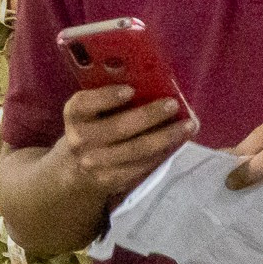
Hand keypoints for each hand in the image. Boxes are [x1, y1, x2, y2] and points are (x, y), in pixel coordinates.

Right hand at [55, 85, 197, 202]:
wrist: (77, 167)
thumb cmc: (94, 126)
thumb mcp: (92, 110)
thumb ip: (111, 97)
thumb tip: (153, 83)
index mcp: (75, 114)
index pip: (85, 104)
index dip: (107, 97)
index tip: (131, 89)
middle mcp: (80, 139)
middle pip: (118, 127)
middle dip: (149, 116)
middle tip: (173, 104)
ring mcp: (94, 163)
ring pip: (136, 150)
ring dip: (165, 137)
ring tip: (187, 125)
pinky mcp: (109, 180)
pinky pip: (141, 166)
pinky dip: (162, 153)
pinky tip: (176, 142)